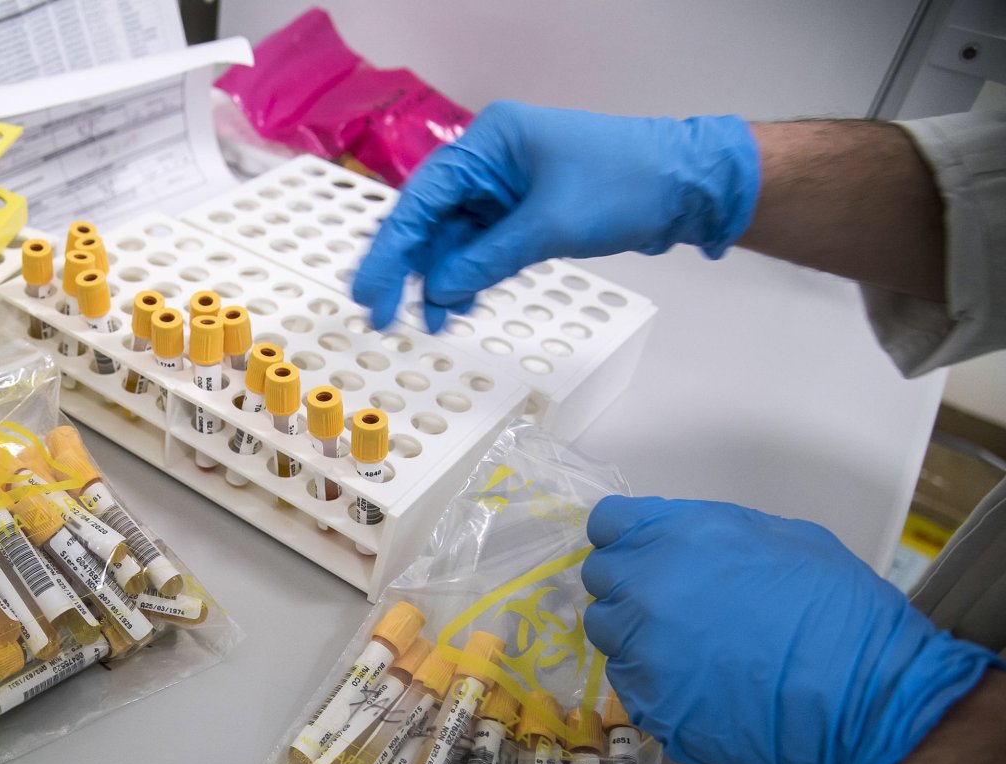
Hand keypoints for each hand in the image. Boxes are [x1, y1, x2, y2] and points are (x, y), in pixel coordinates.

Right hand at [351, 100, 760, 331]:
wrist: (690, 186)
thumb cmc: (627, 185)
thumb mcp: (551, 225)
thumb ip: (488, 259)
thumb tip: (440, 290)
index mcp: (490, 143)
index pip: (423, 197)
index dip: (392, 248)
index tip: (370, 290)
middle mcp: (490, 161)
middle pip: (431, 219)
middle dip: (411, 269)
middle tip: (384, 314)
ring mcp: (506, 187)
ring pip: (454, 239)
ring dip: (441, 280)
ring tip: (433, 322)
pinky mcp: (522, 212)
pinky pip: (480, 247)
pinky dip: (469, 277)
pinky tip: (458, 306)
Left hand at [580, 496, 997, 763]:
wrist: (865, 700)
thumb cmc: (841, 612)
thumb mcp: (786, 539)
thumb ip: (716, 534)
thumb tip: (688, 543)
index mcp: (677, 536)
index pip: (609, 525)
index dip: (627, 537)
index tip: (645, 551)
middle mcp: (646, 589)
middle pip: (603, 578)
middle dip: (631, 583)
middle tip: (675, 601)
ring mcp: (642, 651)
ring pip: (609, 633)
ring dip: (636, 633)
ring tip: (689, 646)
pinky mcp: (649, 705)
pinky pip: (630, 683)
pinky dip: (653, 681)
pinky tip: (698, 685)